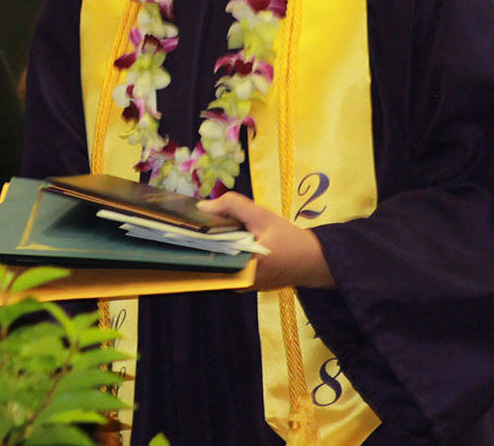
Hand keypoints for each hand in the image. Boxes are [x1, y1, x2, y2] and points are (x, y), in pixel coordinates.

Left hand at [197, 193, 332, 290]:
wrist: (315, 261)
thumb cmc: (290, 239)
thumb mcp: (262, 216)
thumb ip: (232, 206)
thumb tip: (201, 206)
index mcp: (243, 269)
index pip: (205, 256)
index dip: (191, 240)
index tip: (178, 226)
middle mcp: (238, 284)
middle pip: (207, 260)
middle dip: (198, 241)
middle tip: (186, 222)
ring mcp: (241, 286)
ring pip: (216, 263)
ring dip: (209, 246)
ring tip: (198, 227)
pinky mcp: (244, 284)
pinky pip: (225, 266)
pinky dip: (222, 251)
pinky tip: (217, 236)